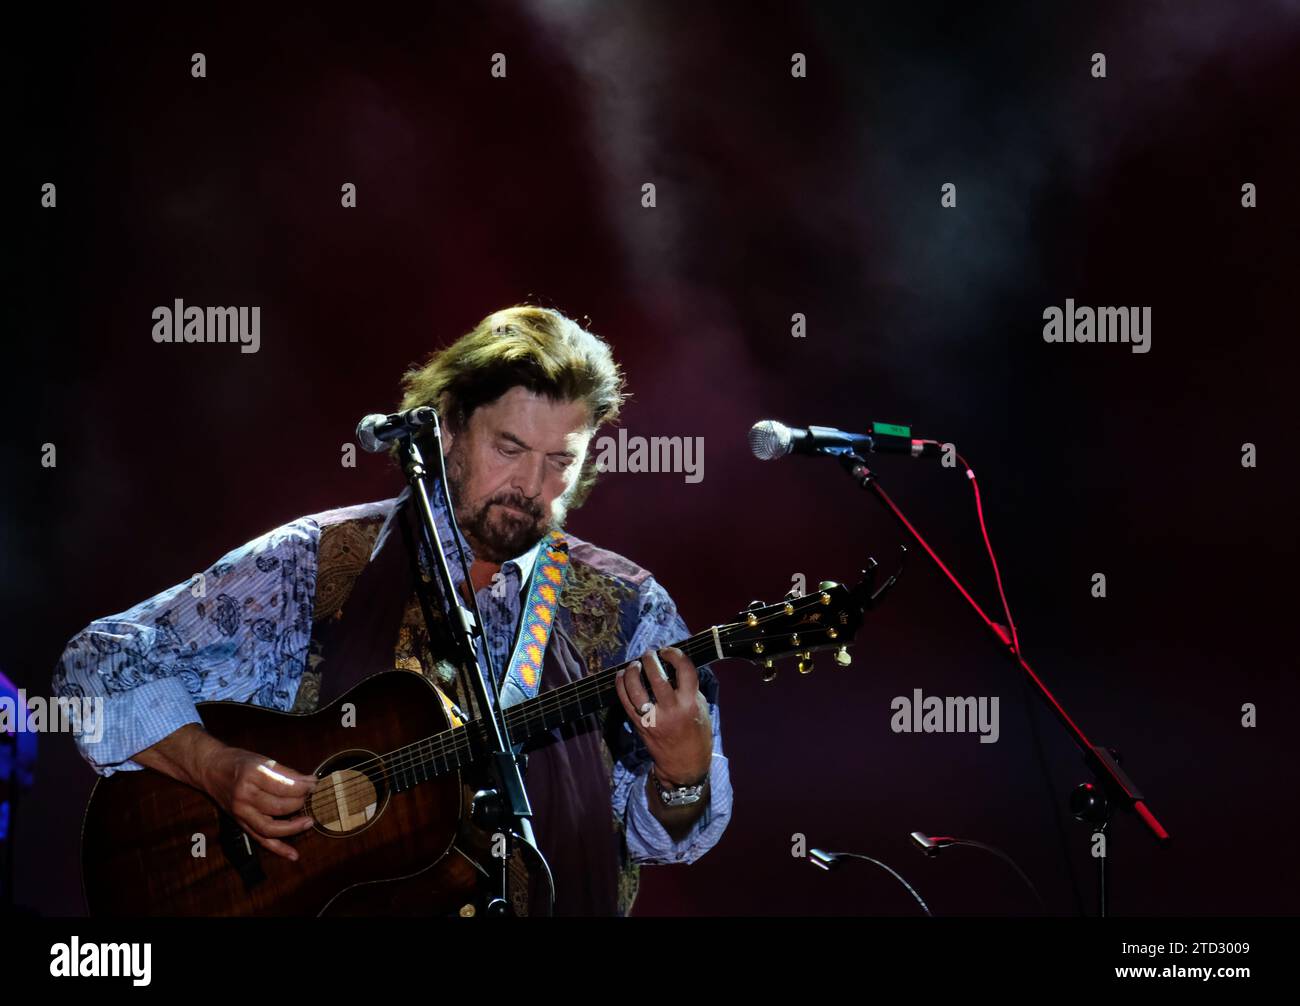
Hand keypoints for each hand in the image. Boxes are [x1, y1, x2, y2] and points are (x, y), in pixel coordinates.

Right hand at [199, 744, 316, 860]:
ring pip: (271, 827)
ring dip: (293, 828)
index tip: (314, 784)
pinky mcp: (240, 823)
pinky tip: (293, 854)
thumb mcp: (263, 760)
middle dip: (300, 803)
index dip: (303, 787)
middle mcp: (244, 796)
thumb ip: (287, 773)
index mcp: (252, 775)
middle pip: (279, 807)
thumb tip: (310, 782)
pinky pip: (260, 839)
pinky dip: (278, 849)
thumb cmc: (239, 763)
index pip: (284, 786)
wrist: (210, 770)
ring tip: (308, 822)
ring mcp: (241, 812)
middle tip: (310, 798)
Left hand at [615, 646, 712, 786]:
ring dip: (633, 670)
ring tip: (635, 664)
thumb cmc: (696, 733)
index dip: (675, 654)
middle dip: (651, 659)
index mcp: (690, 703)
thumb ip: (689, 687)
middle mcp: (671, 710)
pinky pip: (625, 701)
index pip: (684, 669)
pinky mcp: (640, 725)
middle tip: (650, 653)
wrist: (685, 764)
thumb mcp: (701, 708)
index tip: (669, 651)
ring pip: (636, 688)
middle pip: (657, 676)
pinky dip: (620, 685)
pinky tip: (622, 675)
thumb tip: (673, 666)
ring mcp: (653, 718)